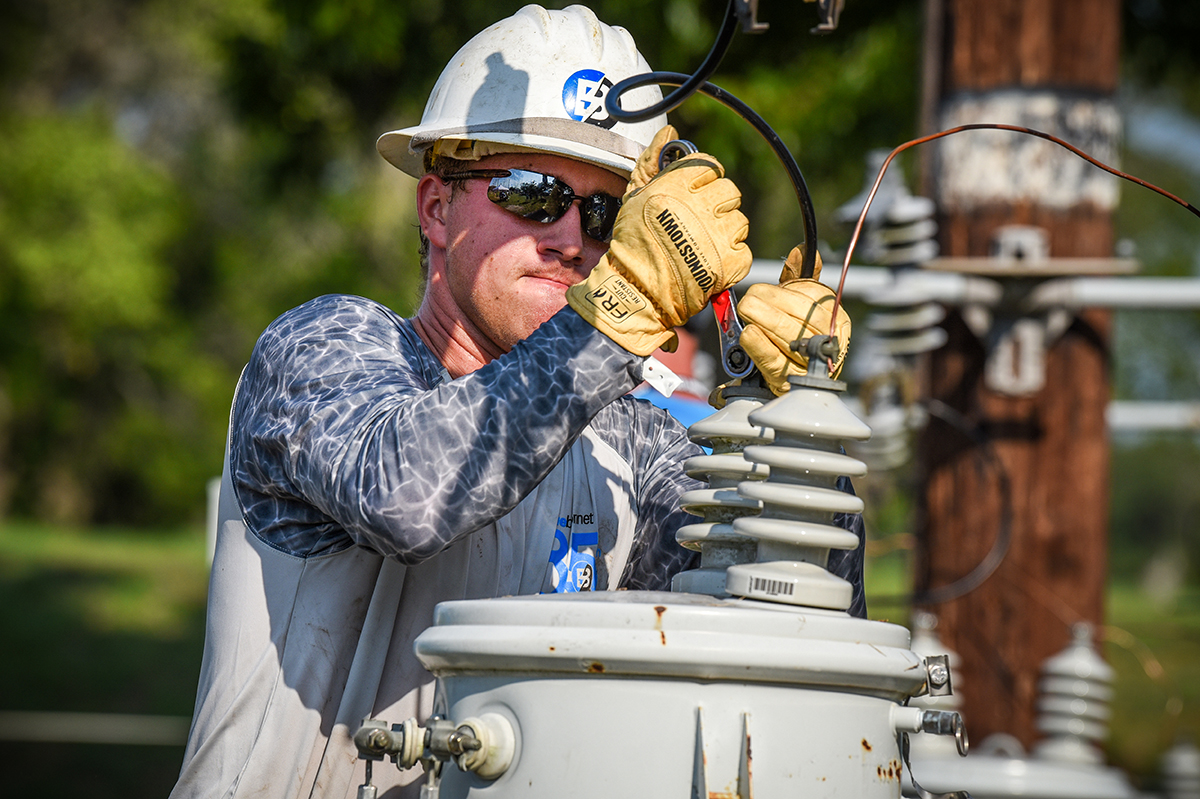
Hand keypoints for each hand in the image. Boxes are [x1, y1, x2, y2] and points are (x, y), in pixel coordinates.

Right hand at [566, 125, 751, 355]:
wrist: (636, 292)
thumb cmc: (633, 245)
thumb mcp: (634, 197)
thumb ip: (652, 162)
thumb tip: (669, 133)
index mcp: (675, 186)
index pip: (709, 166)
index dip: (702, 180)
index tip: (693, 194)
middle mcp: (698, 207)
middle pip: (730, 191)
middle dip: (717, 205)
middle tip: (699, 222)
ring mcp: (716, 235)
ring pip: (739, 221)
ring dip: (724, 233)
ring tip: (701, 245)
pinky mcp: (729, 262)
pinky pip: (743, 250)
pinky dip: (729, 259)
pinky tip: (708, 262)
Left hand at [736, 245, 851, 395]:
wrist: (791, 383)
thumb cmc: (795, 339)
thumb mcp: (799, 307)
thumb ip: (798, 282)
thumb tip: (800, 251)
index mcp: (837, 318)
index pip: (813, 299)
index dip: (785, 293)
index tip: (760, 291)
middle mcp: (831, 341)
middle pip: (802, 316)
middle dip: (770, 305)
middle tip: (748, 301)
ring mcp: (813, 364)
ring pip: (790, 335)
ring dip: (764, 321)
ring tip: (746, 312)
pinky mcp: (791, 382)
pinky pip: (775, 360)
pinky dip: (759, 346)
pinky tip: (748, 334)